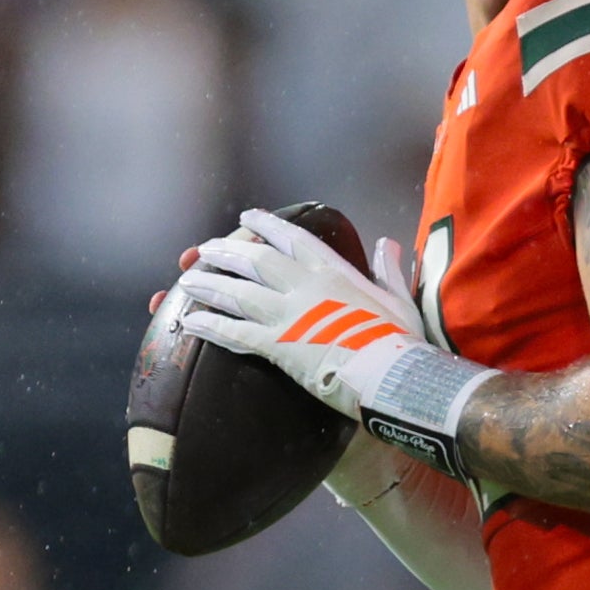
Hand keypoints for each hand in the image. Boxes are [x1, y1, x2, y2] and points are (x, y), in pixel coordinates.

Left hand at [176, 209, 424, 420]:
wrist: (392, 373)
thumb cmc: (401, 338)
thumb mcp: (399, 297)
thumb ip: (389, 269)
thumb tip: (388, 243)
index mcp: (334, 271)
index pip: (293, 239)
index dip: (267, 226)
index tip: (248, 216)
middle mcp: (305, 286)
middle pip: (257, 261)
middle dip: (228, 251)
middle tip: (205, 249)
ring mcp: (289, 315)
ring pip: (239, 293)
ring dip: (211, 284)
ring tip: (187, 280)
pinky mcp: (278, 346)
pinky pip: (236, 332)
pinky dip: (211, 325)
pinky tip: (190, 321)